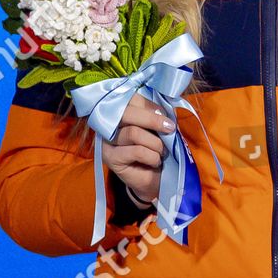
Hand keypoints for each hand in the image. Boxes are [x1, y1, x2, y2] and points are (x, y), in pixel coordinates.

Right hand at [99, 91, 173, 205]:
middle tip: (170, 128)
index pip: (130, 99)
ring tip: (162, 151)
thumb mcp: (159, 128)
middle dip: (153, 120)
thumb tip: (165, 109)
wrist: (154, 178)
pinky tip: (155, 161)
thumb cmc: (156, 148)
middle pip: (127, 113)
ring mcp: (107, 141)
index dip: (150, 105)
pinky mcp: (110, 158)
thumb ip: (158, 116)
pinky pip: (136, 151)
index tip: (166, 115)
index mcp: (121, 111)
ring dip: (155, 143)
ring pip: (133, 133)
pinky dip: (151, 156)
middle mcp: (109, 124)